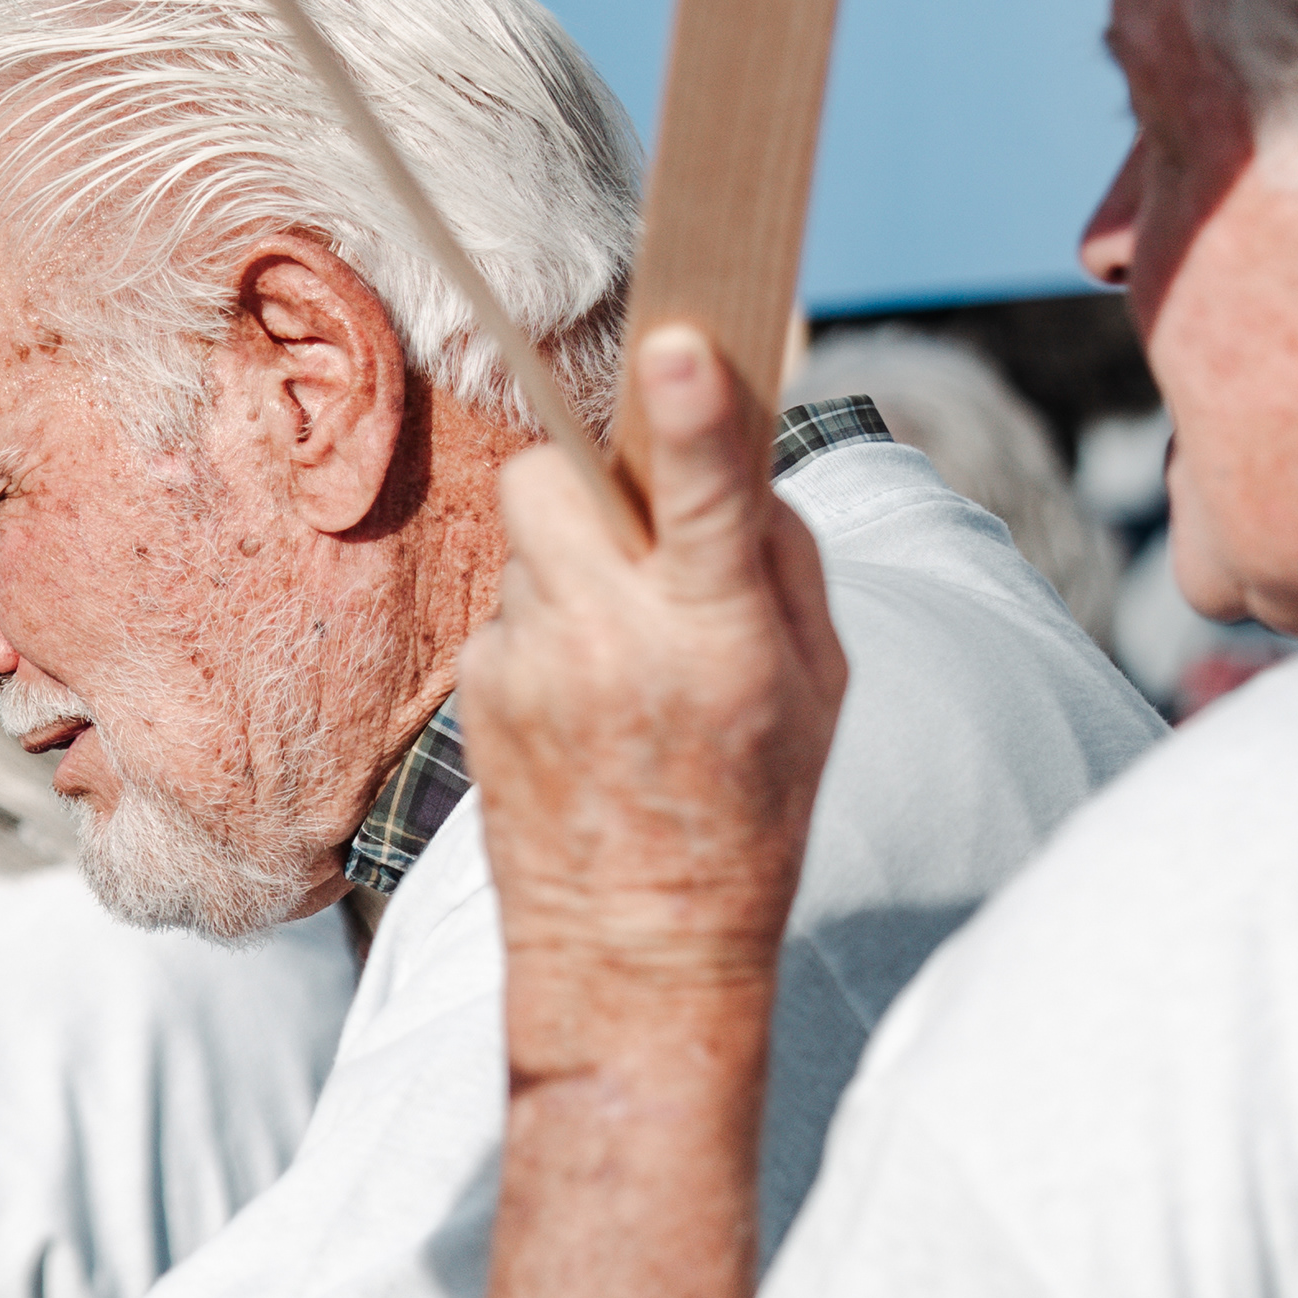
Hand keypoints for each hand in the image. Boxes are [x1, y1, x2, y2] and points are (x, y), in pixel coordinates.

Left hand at [458, 327, 847, 1078]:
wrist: (633, 948)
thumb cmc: (751, 809)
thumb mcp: (820, 685)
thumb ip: (779, 559)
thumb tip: (731, 447)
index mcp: (719, 641)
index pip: (706, 504)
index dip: (694, 420)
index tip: (680, 349)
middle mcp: (614, 644)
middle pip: (557, 475)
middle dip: (589, 473)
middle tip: (633, 525)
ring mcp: (530, 667)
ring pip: (530, 536)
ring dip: (573, 556)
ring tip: (621, 641)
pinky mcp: (477, 690)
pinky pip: (512, 605)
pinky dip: (549, 625)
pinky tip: (582, 698)